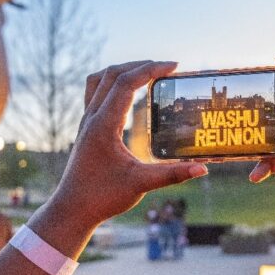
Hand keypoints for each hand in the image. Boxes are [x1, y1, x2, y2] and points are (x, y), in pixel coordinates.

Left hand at [49, 61, 206, 229]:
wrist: (72, 210)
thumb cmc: (103, 198)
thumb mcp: (141, 185)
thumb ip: (172, 174)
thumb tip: (203, 169)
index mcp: (104, 125)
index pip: (126, 83)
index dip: (152, 70)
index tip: (174, 66)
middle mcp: (91, 118)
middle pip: (112, 74)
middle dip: (141, 65)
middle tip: (166, 67)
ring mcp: (86, 122)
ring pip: (100, 80)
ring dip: (123, 70)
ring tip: (147, 72)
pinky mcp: (86, 129)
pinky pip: (96, 93)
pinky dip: (113, 84)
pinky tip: (128, 95)